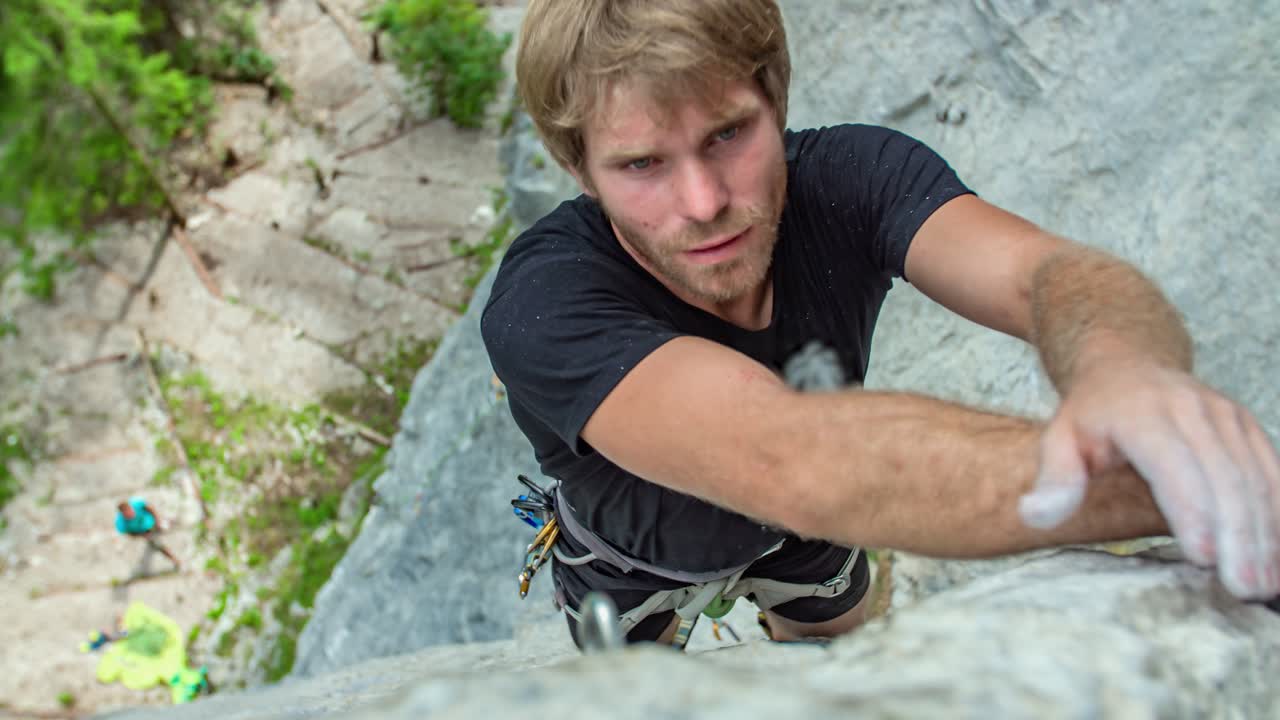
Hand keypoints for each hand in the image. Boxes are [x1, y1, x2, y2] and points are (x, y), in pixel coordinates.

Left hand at [1018, 360, 1279, 598]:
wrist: (1127, 365)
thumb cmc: (1091, 414)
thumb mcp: (1059, 438)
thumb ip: (1053, 478)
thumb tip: (1035, 515)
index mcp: (1141, 414)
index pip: (1173, 466)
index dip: (1191, 512)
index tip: (1203, 557)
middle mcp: (1191, 410)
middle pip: (1222, 479)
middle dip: (1236, 536)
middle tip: (1242, 588)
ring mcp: (1225, 417)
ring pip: (1254, 479)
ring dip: (1265, 534)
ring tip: (1264, 585)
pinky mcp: (1247, 427)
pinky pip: (1271, 472)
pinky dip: (1278, 515)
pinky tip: (1277, 558)